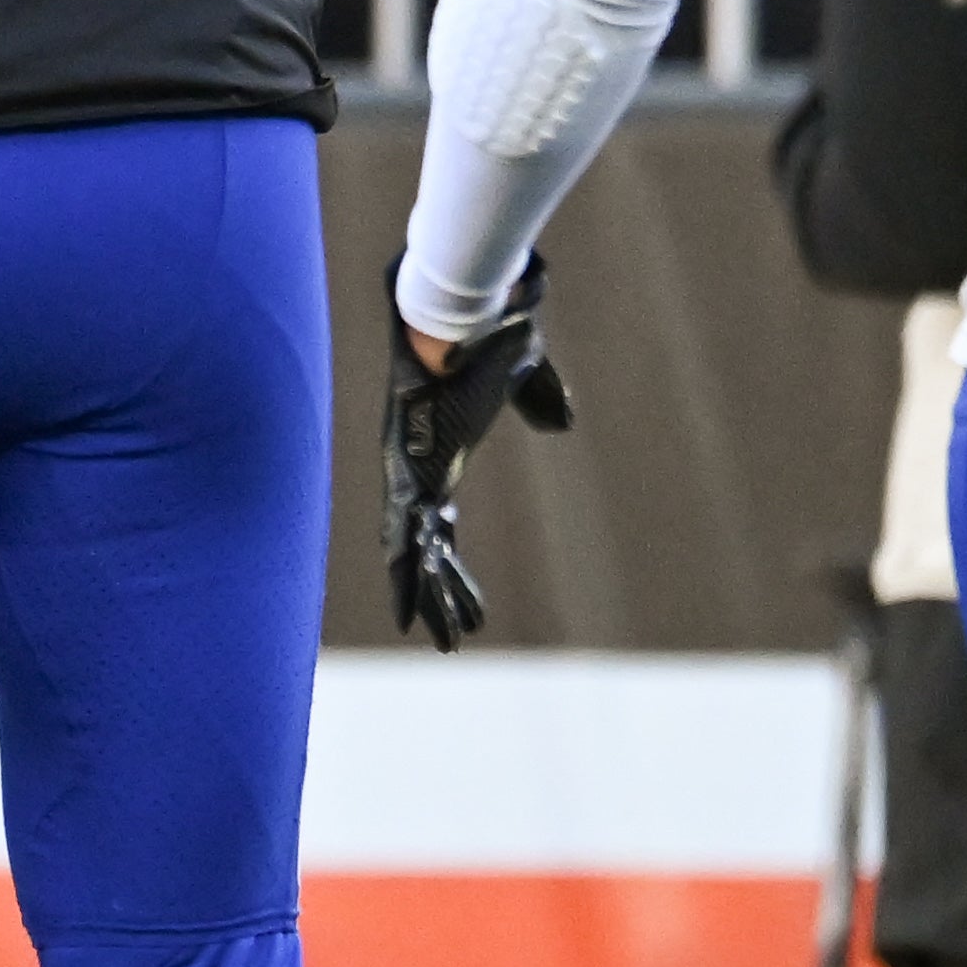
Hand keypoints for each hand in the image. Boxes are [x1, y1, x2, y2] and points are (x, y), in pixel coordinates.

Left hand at [379, 260, 573, 650]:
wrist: (453, 319)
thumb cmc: (484, 339)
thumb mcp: (523, 374)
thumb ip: (540, 398)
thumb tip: (560, 422)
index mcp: (435, 455)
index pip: (438, 517)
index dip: (447, 553)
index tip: (454, 577)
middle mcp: (414, 471)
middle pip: (424, 546)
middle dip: (438, 594)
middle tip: (451, 639)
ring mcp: (406, 475)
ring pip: (415, 555)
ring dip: (431, 602)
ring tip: (447, 647)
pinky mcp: (408, 475)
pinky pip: (409, 541)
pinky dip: (414, 582)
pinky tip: (411, 619)